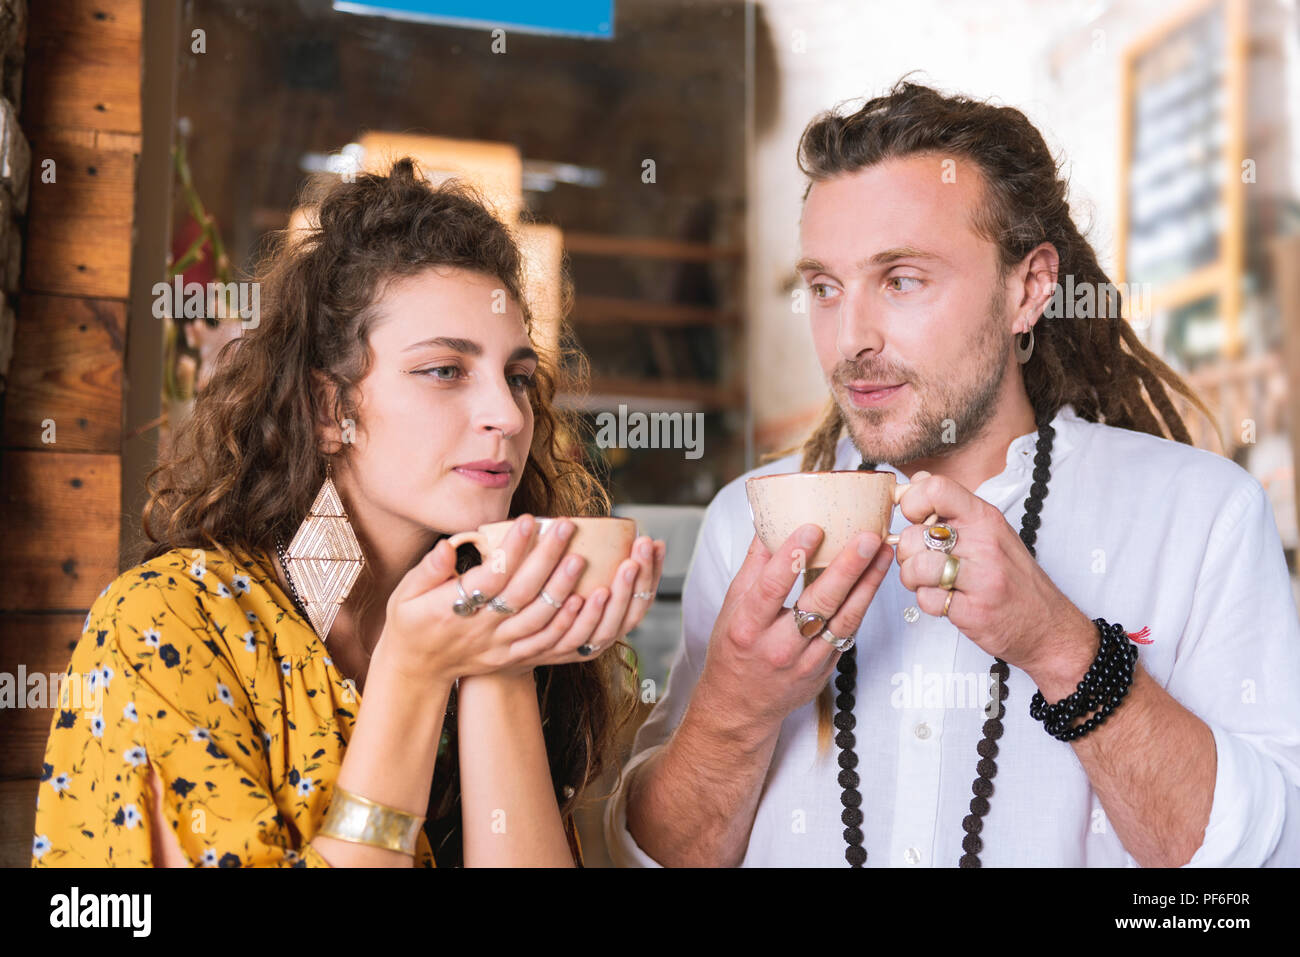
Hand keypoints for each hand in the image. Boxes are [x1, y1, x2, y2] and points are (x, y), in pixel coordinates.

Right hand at [378, 515, 663, 681]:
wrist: (417, 670)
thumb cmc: (411, 621)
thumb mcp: (405, 593)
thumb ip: (428, 570)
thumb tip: (447, 547)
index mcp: (452, 610)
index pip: (489, 578)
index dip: (512, 550)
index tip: (529, 520)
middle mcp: (481, 630)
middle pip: (522, 595)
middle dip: (547, 558)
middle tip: (566, 526)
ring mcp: (500, 647)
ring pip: (540, 620)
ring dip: (563, 589)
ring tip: (580, 557)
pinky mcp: (514, 658)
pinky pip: (547, 644)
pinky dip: (568, 624)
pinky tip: (585, 600)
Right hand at [697, 525, 893, 732]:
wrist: (739, 707)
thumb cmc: (733, 650)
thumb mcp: (731, 607)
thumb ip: (753, 566)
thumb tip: (768, 523)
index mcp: (747, 626)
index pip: (772, 586)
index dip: (793, 556)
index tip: (814, 527)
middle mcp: (777, 646)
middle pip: (819, 602)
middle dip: (848, 567)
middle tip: (868, 538)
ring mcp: (805, 662)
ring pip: (844, 620)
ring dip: (868, 584)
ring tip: (883, 553)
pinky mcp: (825, 670)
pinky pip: (848, 633)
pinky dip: (862, 605)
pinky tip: (874, 580)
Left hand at [891, 470, 1092, 675]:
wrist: (1046, 625)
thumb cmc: (1014, 577)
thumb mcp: (990, 530)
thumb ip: (952, 507)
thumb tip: (917, 481)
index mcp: (985, 518)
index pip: (935, 489)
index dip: (912, 502)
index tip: (915, 519)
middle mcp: (984, 543)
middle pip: (914, 534)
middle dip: (907, 552)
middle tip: (922, 560)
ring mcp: (980, 577)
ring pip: (915, 567)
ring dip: (913, 578)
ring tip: (930, 582)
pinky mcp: (973, 610)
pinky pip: (926, 600)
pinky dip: (928, 602)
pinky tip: (946, 600)